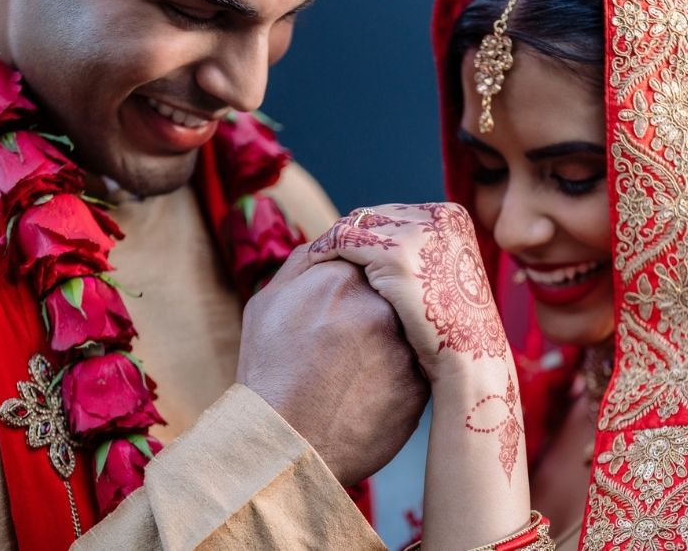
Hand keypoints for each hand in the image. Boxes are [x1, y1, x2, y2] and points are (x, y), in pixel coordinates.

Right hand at [236, 244, 428, 485]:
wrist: (282, 444)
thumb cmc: (269, 373)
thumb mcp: (267, 304)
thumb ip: (303, 264)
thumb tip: (331, 243)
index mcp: (341, 279)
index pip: (370, 259)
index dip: (360, 281)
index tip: (349, 300)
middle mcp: (380, 306)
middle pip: (394, 291)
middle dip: (380, 307)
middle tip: (356, 335)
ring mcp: (404, 346)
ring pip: (410, 327)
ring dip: (393, 339)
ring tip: (361, 365)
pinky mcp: (419, 385)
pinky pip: (419, 364)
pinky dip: (400, 372)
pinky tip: (371, 388)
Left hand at [308, 203, 506, 379]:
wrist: (469, 360)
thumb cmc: (453, 329)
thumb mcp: (443, 278)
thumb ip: (420, 256)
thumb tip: (382, 250)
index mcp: (451, 217)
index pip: (394, 213)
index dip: (368, 233)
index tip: (345, 251)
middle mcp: (437, 217)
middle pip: (374, 215)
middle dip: (350, 235)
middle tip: (325, 256)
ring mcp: (418, 234)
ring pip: (356, 224)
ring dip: (334, 242)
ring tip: (316, 262)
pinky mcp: (396, 256)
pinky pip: (345, 241)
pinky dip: (326, 250)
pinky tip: (313, 267)